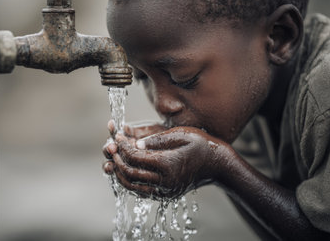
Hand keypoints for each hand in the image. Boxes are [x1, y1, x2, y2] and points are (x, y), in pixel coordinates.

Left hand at [108, 126, 229, 198]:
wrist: (218, 165)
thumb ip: (156, 140)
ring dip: (119, 172)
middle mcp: (165, 181)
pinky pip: (140, 191)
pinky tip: (126, 168)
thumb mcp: (180, 134)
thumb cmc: (201, 145)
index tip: (117, 136)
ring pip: (132, 186)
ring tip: (115, 158)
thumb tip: (135, 144)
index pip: (134, 157)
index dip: (122, 146)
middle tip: (112, 147)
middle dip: (117, 159)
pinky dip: (129, 181)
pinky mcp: (165, 194)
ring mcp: (165, 190)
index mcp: (167, 164)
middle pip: (129, 173)